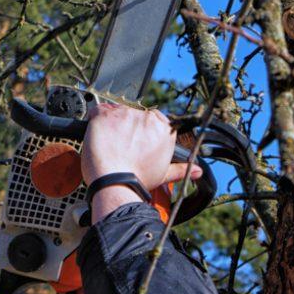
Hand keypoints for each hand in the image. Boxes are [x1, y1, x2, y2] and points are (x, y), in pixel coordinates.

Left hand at [81, 103, 201, 189]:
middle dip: (127, 129)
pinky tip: (97, 136)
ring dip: (112, 126)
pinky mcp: (106, 114)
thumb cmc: (137, 180)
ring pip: (117, 114)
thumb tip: (197, 171)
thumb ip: (180, 169)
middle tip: (121, 147)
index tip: (136, 141)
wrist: (114, 183)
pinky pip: (98, 110)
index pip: (154, 120)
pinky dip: (95, 121)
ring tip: (108, 146)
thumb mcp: (162, 175)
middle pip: (135, 117)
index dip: (142, 131)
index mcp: (164, 130)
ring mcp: (126, 114)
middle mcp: (147, 118)